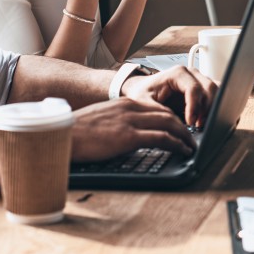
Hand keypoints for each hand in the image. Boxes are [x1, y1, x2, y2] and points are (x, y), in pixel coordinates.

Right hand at [70, 98, 196, 160]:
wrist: (61, 135)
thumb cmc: (76, 132)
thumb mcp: (100, 120)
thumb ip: (117, 122)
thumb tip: (126, 134)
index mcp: (123, 103)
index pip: (156, 107)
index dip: (172, 118)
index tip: (179, 128)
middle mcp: (130, 108)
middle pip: (167, 113)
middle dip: (183, 125)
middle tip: (191, 136)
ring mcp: (130, 121)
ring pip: (170, 123)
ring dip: (185, 135)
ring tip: (192, 145)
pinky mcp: (129, 136)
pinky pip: (162, 138)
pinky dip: (177, 144)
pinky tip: (184, 150)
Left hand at [122, 65, 217, 127]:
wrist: (143, 89)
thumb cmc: (143, 93)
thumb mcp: (144, 102)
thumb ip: (159, 111)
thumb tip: (174, 124)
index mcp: (177, 73)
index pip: (194, 88)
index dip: (195, 107)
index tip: (191, 123)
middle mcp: (191, 74)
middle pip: (210, 88)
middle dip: (206, 109)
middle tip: (198, 126)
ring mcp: (199, 80)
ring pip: (216, 91)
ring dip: (212, 108)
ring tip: (200, 124)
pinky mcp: (202, 88)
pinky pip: (215, 95)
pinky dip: (213, 107)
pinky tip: (202, 119)